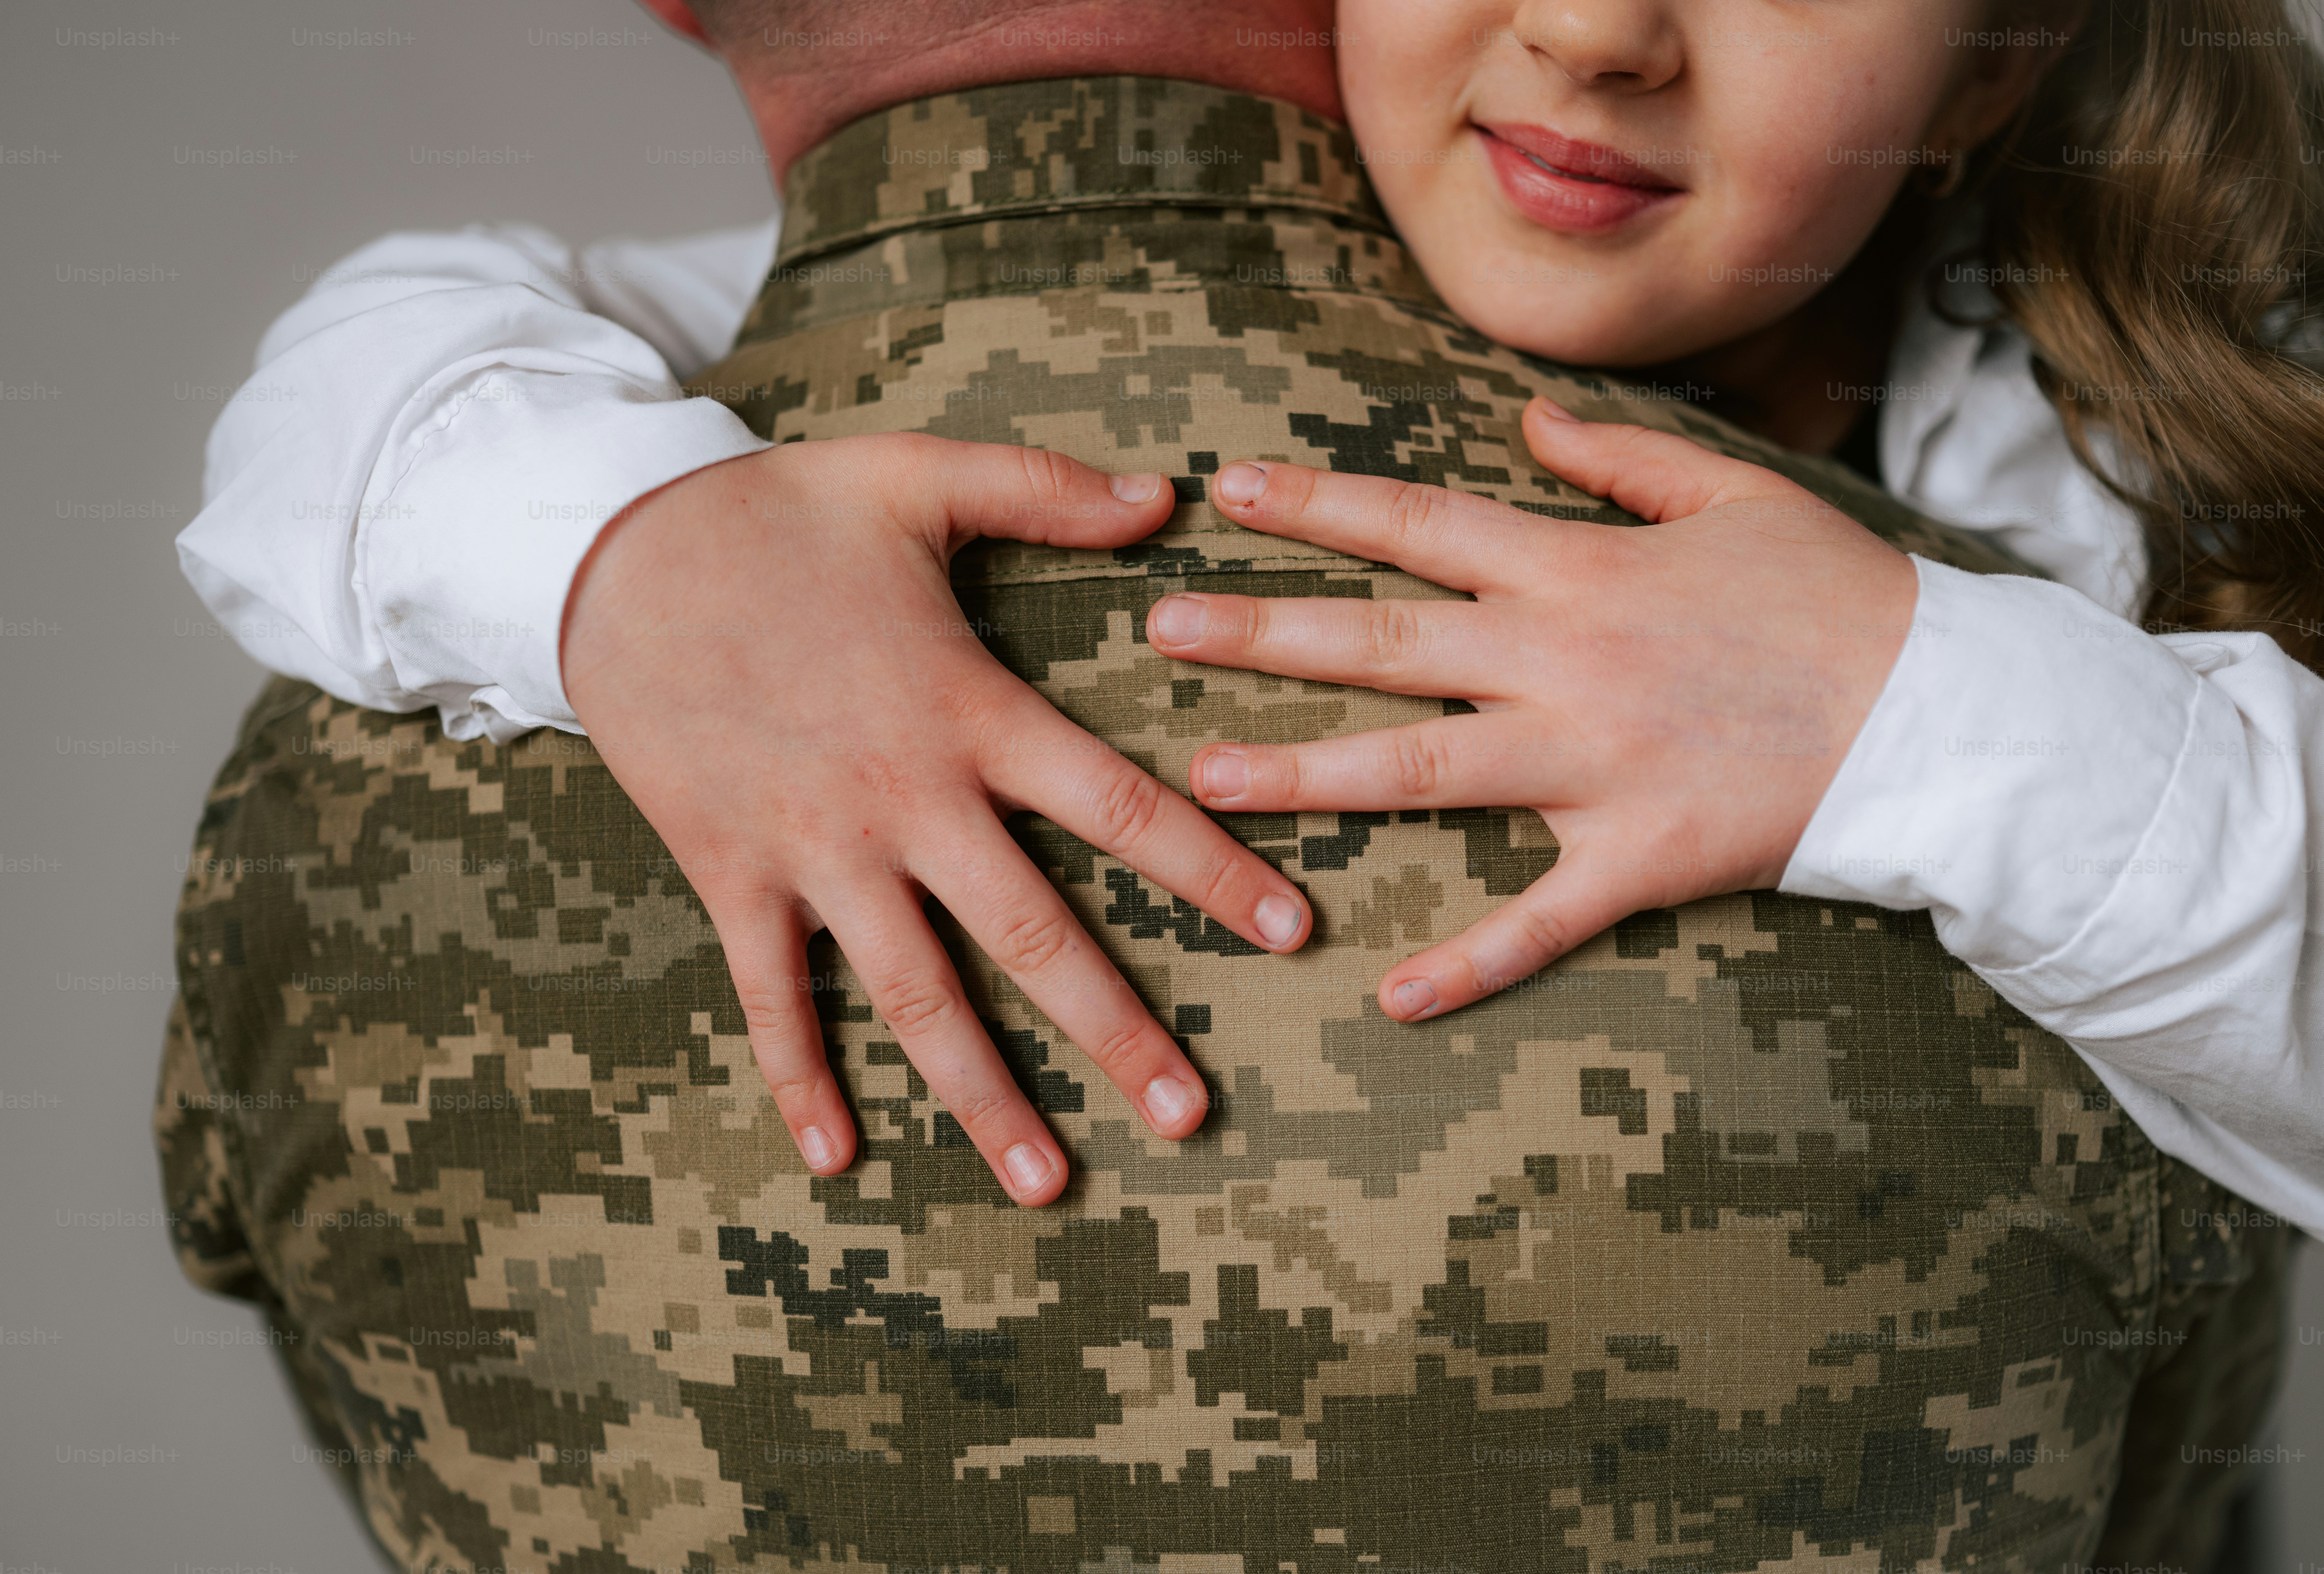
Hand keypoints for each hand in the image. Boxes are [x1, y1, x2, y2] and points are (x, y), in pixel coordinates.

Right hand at [562, 434, 1312, 1203]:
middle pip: (1033, 936)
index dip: (1212, 873)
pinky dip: (798, 1077)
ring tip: (1050, 1184)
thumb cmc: (777, 512)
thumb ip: (1048, 490)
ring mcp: (815, 849)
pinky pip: (770, 994)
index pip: (1120, 808)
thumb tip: (1167, 493)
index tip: (1288, 935)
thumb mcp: (918, 475)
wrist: (612, 551)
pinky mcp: (733, 872)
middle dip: (1118, 1033)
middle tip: (1192, 1118)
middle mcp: (905, 800)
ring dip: (984, 1096)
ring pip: (916, 996)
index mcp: (969, 712)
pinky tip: (836, 1157)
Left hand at [1147, 397, 1917, 1021]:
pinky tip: (1391, 1001)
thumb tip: (1526, 428)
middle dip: (1265, 631)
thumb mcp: (1733, 495)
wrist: (1943, 711)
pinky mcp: (1640, 859)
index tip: (1229, 490)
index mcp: (1581, 575)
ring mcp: (1596, 766)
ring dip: (1308, 775)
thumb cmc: (1839, 598)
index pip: (1419, 525)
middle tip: (1160, 627)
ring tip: (1205, 779)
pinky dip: (1468, 964)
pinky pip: (1539, 921)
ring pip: (1423, 771)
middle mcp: (1565, 664)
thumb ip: (1618, 461)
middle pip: (1386, 643)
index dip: (1318, 505)